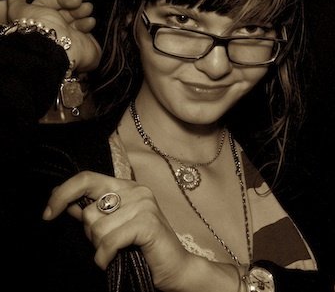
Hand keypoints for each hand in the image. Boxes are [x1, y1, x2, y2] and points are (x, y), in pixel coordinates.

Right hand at [4, 0, 100, 71]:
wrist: (56, 51)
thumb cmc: (74, 54)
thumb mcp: (93, 53)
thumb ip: (92, 42)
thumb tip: (89, 37)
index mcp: (61, 43)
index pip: (69, 26)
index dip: (81, 20)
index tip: (91, 20)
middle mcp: (45, 31)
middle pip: (59, 12)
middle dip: (77, 9)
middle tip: (88, 8)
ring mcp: (30, 20)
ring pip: (46, 2)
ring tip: (78, 2)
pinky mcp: (18, 11)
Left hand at [42, 171, 245, 291]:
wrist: (175, 268)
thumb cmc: (142, 249)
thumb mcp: (113, 228)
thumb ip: (92, 213)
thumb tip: (65, 203)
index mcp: (127, 187)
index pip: (86, 178)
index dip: (63, 194)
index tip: (47, 214)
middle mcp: (137, 191)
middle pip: (89, 210)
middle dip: (90, 235)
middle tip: (105, 245)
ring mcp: (145, 205)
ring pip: (97, 228)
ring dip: (100, 247)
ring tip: (116, 252)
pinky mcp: (148, 223)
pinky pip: (110, 240)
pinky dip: (105, 256)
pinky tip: (112, 260)